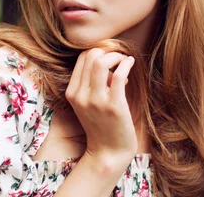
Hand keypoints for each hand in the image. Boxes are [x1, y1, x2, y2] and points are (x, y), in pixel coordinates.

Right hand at [65, 48, 137, 167]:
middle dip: (108, 50)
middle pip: (91, 56)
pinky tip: (131, 63)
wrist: (108, 152)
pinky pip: (118, 75)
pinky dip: (126, 64)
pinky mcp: (113, 106)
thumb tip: (107, 62)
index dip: (98, 51)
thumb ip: (91, 83)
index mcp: (72, 93)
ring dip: (116, 56)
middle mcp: (80, 95)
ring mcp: (96, 101)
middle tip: (119, 57)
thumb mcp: (87, 103)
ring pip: (101, 62)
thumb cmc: (102, 125)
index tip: (110, 56)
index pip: (82, 58)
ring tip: (124, 61)